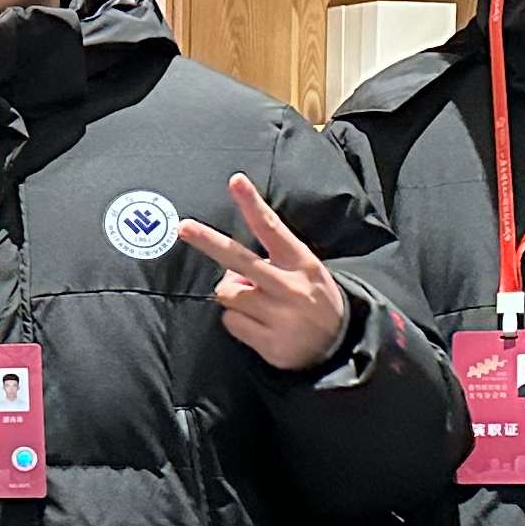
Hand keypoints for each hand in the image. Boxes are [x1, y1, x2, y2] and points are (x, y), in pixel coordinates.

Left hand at [173, 173, 352, 372]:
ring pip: (227, 294)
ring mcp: (280, 316)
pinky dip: (238, 322)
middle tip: (184, 227)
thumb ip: (270, 262)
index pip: (271, 228)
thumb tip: (229, 272)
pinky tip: (260, 325)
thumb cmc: (312, 297)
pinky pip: (231, 323)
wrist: (341, 344)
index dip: (252, 204)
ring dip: (233, 297)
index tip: (236, 181)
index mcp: (300, 262)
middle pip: (239, 260)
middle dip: (208, 241)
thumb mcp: (304, 269)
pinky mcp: (270, 343)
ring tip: (259, 305)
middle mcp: (290, 287)